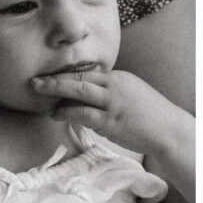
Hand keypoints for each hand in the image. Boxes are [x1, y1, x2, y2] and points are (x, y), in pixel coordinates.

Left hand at [32, 69, 181, 155]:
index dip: (66, 74)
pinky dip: (68, 114)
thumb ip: (109, 91)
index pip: (87, 73)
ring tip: (42, 100)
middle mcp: (114, 86)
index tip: (49, 75)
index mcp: (118, 78)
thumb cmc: (148, 114)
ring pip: (79, 95)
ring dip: (58, 97)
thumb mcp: (130, 93)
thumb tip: (87, 94)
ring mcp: (113, 104)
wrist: (167, 129)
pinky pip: (85, 115)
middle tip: (35, 81)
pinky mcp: (112, 122)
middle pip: (79, 79)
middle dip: (55, 80)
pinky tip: (57, 115)